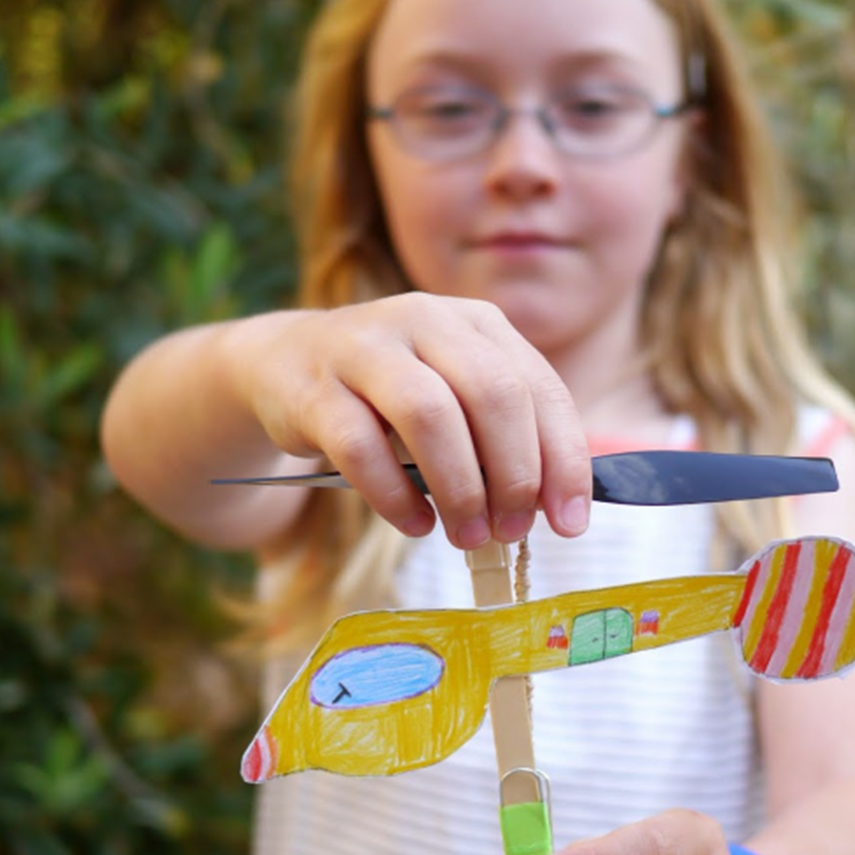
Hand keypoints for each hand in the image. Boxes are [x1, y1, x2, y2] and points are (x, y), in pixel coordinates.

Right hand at [227, 292, 591, 546]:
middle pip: (491, 393)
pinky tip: (415, 524)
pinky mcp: (314, 387)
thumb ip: (505, 437)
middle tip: (513, 530)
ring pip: (428, 414)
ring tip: (469, 535)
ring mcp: (364, 347)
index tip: (569, 523)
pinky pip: (360, 446)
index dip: (561, 460)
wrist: (285, 364)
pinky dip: (394, 496)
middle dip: (513, 474)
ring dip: (459, 486)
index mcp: (476, 322)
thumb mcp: (456, 396)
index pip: (539, 388)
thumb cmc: (392, 396)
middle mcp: (424, 319)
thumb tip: (556, 508)